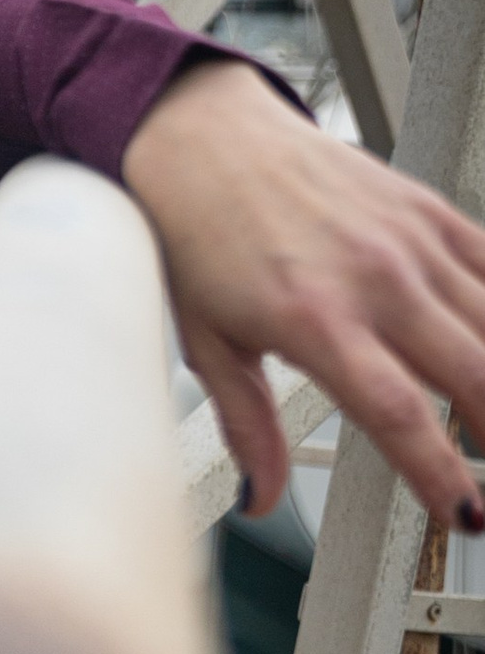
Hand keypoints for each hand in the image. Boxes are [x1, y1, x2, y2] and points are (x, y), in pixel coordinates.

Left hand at [122, 59, 484, 522]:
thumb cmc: (196, 234)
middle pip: (473, 374)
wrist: (203, 137)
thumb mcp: (206, 343)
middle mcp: (374, 279)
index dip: (442, 475)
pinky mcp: (428, 212)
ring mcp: (409, 242)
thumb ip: (245, 425)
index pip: (400, 415)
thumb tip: (260, 496)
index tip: (465, 516)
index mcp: (315, 320)